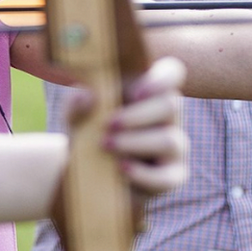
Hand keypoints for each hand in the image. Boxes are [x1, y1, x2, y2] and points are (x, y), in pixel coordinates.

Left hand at [65, 57, 189, 194]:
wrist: (86, 174)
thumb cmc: (88, 134)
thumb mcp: (76, 118)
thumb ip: (76, 104)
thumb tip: (85, 95)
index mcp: (149, 92)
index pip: (172, 73)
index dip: (163, 79)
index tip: (137, 92)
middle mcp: (168, 117)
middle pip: (171, 105)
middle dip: (137, 115)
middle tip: (108, 124)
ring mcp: (174, 147)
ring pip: (169, 140)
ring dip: (136, 142)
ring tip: (106, 145)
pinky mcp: (173, 176)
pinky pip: (167, 177)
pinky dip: (143, 173)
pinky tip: (122, 168)